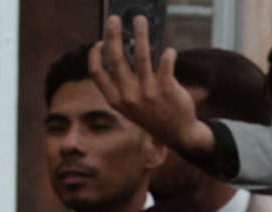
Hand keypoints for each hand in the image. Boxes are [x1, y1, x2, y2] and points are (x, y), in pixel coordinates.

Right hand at [88, 15, 214, 161]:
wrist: (176, 133)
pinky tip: (169, 51)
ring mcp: (148, 93)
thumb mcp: (131, 105)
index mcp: (116, 99)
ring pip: (141, 56)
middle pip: (117, 59)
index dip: (95, 55)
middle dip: (114, 35)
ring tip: (140, 20)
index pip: (96, 74)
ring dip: (140, 34)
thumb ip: (125, 83)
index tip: (99, 42)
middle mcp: (129, 96)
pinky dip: (168, 54)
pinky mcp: (167, 89)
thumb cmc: (151, 113)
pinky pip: (165, 63)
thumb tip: (126, 48)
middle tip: (114, 19)